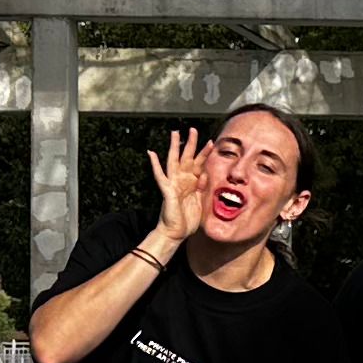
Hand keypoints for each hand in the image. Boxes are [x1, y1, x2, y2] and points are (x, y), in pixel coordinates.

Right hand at [146, 127, 214, 244]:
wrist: (176, 233)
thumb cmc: (187, 220)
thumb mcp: (201, 201)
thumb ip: (203, 188)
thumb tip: (204, 175)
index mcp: (192, 183)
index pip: (199, 164)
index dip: (204, 153)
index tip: (211, 142)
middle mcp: (182, 180)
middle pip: (187, 157)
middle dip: (191, 143)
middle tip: (193, 129)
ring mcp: (173, 183)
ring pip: (173, 161)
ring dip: (174, 147)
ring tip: (175, 133)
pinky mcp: (167, 190)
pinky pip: (160, 175)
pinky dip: (155, 164)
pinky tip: (151, 153)